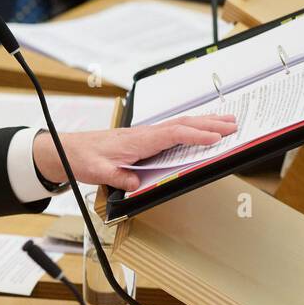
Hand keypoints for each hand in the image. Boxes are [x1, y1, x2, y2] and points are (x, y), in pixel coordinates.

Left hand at [32, 114, 236, 191]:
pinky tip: (199, 128)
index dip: (196, 135)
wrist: (68, 150)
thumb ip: (118, 178)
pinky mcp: (142, 138)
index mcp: (137, 141)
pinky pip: (172, 129)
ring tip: (227, 120)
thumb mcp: (98, 172)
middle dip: (209, 123)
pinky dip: (190, 127)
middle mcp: (144, 134)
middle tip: (235, 124)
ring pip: (179, 124)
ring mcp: (144, 134)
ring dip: (204, 122)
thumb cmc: (83, 159)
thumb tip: (135, 184)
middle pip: (182, 124)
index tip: (217, 137)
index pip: (173, 134)